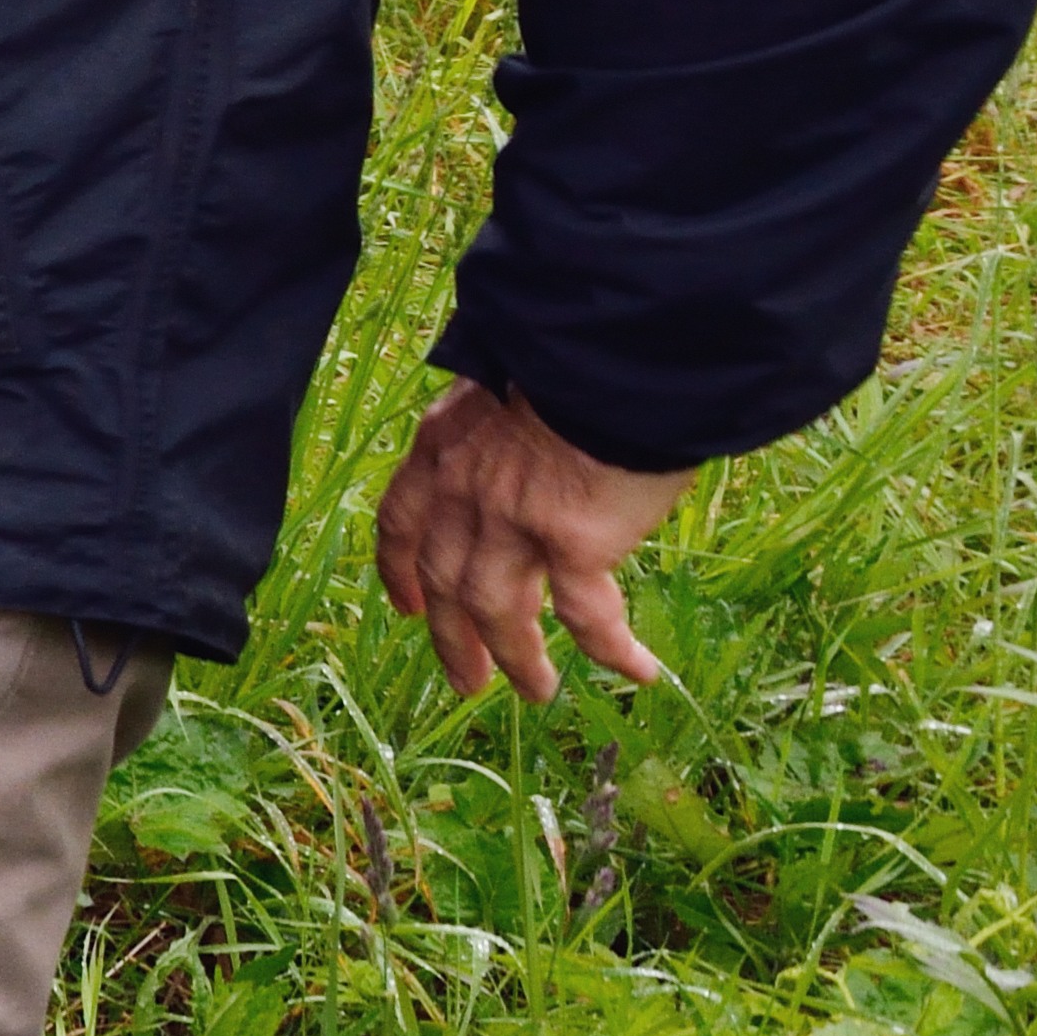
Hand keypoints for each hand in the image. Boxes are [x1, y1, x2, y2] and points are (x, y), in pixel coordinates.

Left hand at [371, 377, 691, 705]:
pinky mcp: (572, 541)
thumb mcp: (510, 377)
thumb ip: (502, 420)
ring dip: (518, 658)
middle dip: (452, 637)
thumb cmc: (577, 353)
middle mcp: (463, 489)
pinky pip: (587, 615)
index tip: (406, 606)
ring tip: (537, 692)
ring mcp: (512, 519)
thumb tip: (527, 430)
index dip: (400, 570)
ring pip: (500, 612)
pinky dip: (610, 648)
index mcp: (442, 445)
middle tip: (467, 680)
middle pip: (443, 580)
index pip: (403, 519)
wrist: (612, 343)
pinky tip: (636, 671)